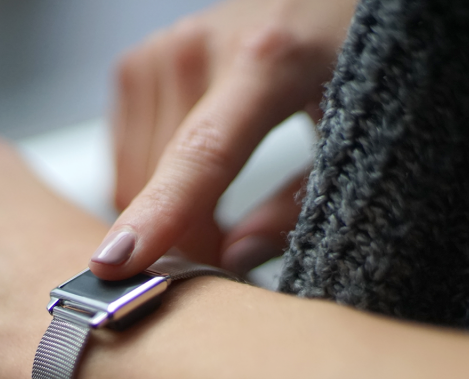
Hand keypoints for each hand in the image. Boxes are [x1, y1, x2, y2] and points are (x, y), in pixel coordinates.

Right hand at [93, 0, 355, 278]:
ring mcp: (162, 50)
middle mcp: (200, 47)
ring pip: (133, 172)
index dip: (159, 214)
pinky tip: (190, 179)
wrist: (326, 1)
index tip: (116, 263)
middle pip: (160, 177)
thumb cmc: (349, 60)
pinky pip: (124, 151)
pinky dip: (150, 181)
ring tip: (214, 215)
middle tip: (225, 257)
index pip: (201, 152)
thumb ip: (295, 208)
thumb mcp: (352, 138)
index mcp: (268, 60)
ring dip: (164, 211)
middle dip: (184, 237)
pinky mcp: (138, 61)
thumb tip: (233, 259)